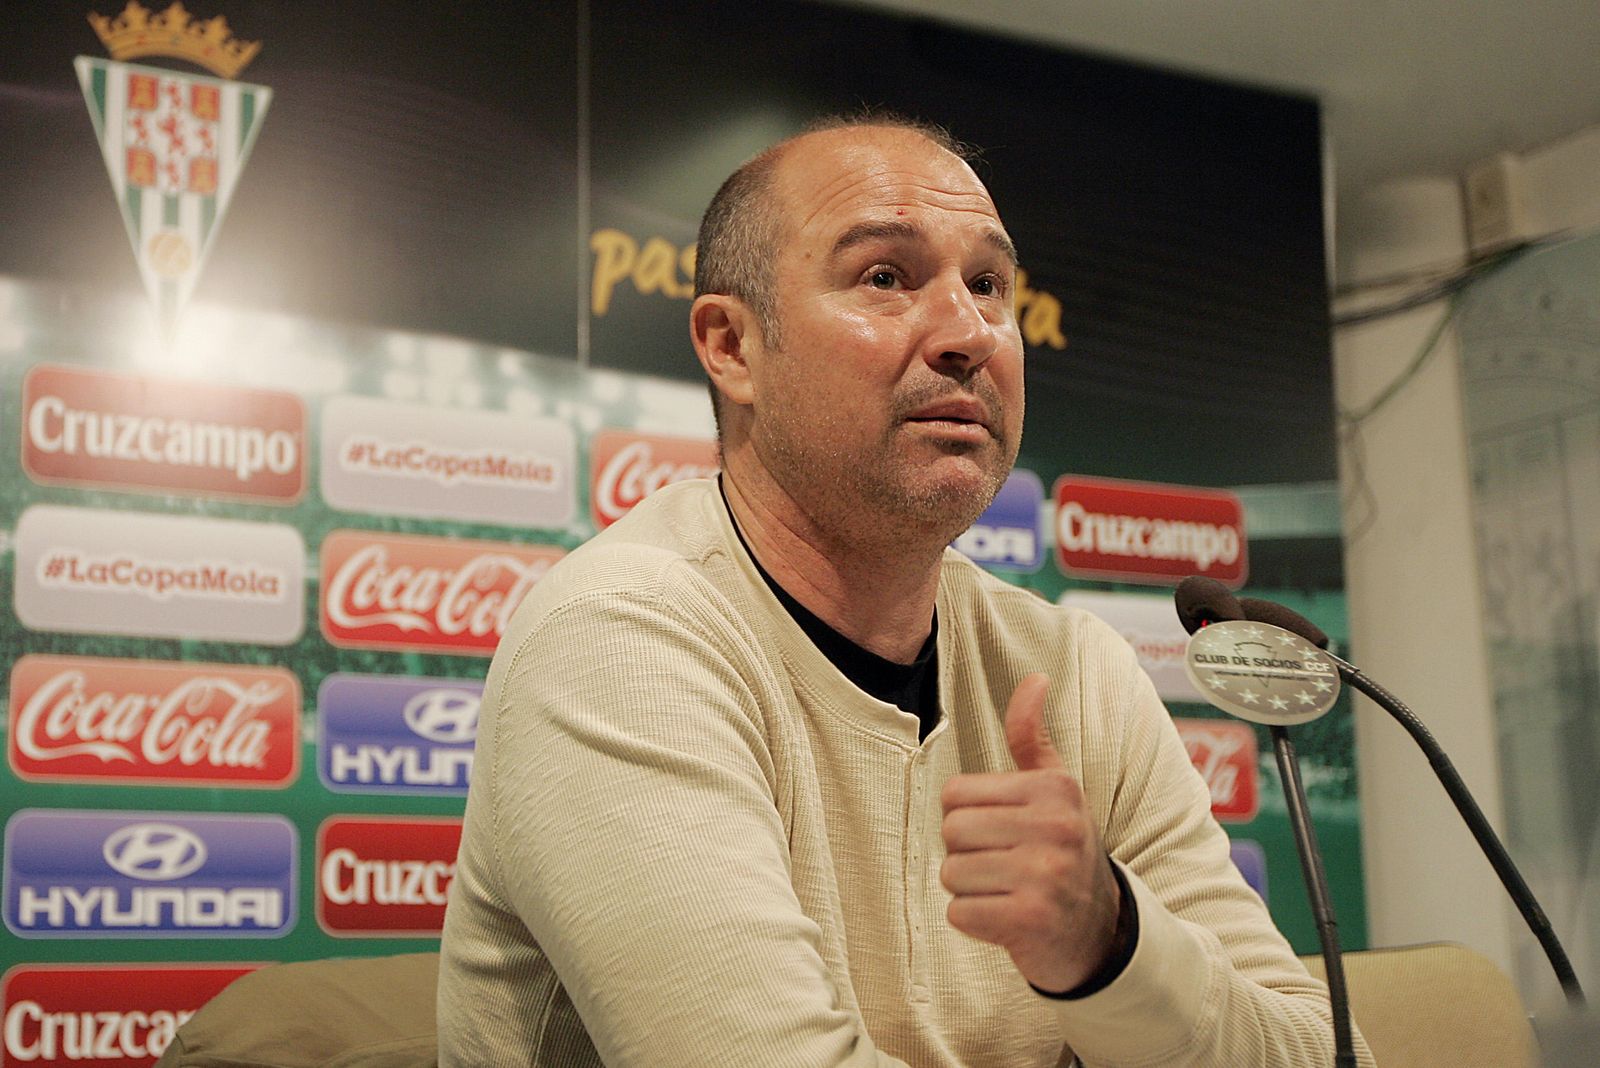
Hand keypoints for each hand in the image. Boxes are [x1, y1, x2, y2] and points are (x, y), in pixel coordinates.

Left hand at [939, 673, 1122, 993]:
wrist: (1099, 929)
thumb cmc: (1062, 848)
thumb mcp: (1055, 787)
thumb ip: (1031, 736)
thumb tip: (1035, 677)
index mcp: (1054, 789)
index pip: (954, 793)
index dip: (966, 816)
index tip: (1002, 831)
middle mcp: (1056, 827)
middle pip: (951, 832)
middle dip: (966, 854)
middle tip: (1004, 865)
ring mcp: (1046, 875)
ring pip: (952, 874)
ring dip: (970, 890)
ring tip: (1007, 890)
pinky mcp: (1031, 920)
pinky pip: (960, 914)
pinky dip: (976, 922)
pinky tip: (1009, 917)